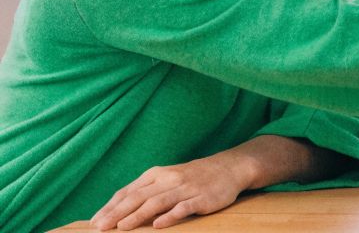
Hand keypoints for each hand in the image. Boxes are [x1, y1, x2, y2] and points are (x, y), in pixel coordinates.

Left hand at [91, 154, 252, 229]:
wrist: (228, 168)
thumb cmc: (192, 177)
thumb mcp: (167, 178)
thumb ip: (146, 191)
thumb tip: (117, 210)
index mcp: (156, 175)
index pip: (128, 191)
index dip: (110, 207)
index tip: (95, 222)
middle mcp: (169, 180)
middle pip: (138, 197)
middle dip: (117, 213)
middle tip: (101, 227)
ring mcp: (185, 188)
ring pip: (157, 202)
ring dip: (138, 215)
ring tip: (122, 227)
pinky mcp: (201, 198)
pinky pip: (184, 207)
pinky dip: (170, 215)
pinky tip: (159, 225)